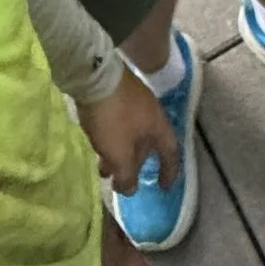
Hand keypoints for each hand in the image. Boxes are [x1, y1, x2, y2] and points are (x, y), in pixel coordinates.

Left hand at [79, 70, 177, 195]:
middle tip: (121, 181)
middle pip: (148, 146)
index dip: (169, 172)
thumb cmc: (113, 118)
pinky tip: (97, 144)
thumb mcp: (119, 153)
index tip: (162, 187)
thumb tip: (130, 190)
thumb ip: (127, 175)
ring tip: (103, 168)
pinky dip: (112, 139)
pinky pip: (120, 124)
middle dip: (135, 166)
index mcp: (158, 126)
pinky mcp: (117, 94)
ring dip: (120, 154)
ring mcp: (134, 101)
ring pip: (131, 135)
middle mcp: (151, 113)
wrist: (93, 76)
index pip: (171, 153)